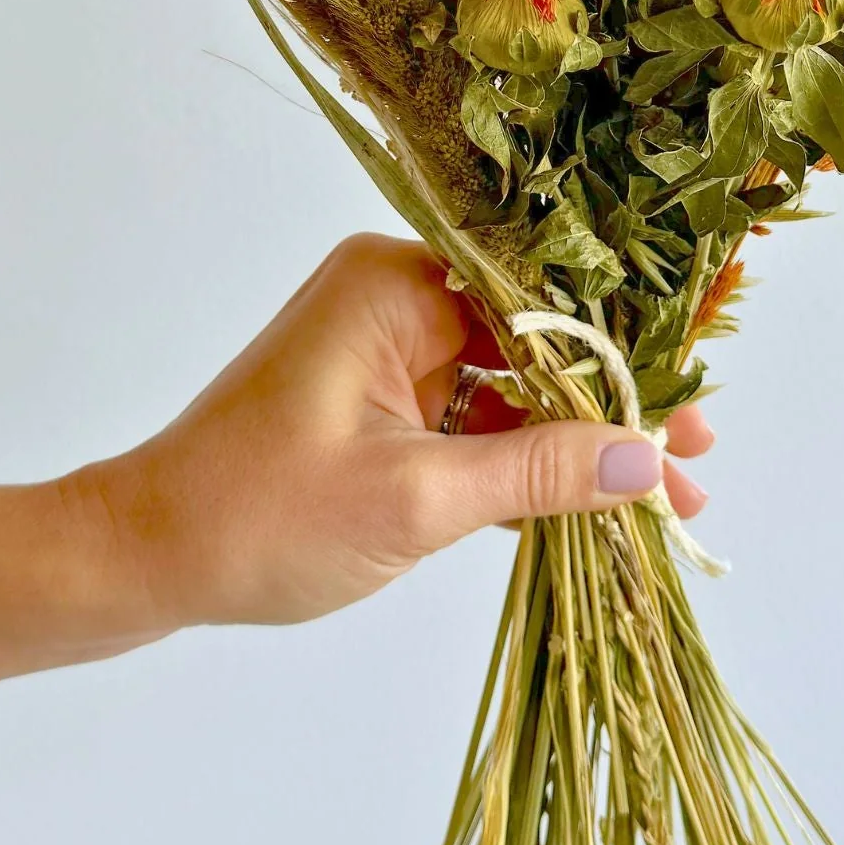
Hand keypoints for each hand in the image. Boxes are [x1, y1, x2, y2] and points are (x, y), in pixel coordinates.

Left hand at [66, 234, 716, 629]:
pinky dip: (525, 463)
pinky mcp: (385, 404)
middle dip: (615, 407)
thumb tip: (647, 462)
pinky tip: (594, 503)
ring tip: (667, 494)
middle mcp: (397, 298)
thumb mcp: (413, 501)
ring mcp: (390, 352)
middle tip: (699, 461)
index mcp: (395, 286)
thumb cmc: (257, 516)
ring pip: (514, 388)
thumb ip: (535, 476)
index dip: (626, 363)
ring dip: (578, 443)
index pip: (542, 306)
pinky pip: (477, 421)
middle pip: (538, 343)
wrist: (145, 558)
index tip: (695, 412)